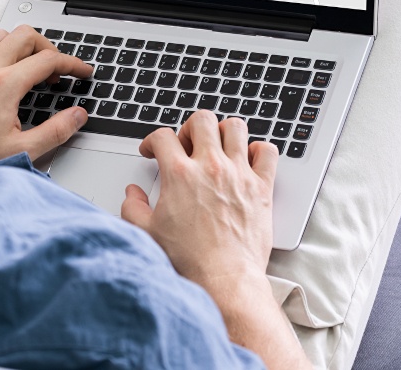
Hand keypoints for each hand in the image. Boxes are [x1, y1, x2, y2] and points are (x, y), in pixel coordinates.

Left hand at [0, 24, 92, 161]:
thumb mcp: (21, 150)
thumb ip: (55, 131)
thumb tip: (77, 115)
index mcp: (4, 86)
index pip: (48, 59)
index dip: (72, 64)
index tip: (82, 72)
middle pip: (27, 35)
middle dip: (49, 48)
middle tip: (58, 71)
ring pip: (4, 34)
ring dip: (24, 45)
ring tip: (34, 68)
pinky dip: (3, 49)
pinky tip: (7, 70)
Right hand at [121, 110, 277, 290]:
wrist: (223, 279)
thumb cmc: (189, 260)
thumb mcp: (146, 233)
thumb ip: (133, 207)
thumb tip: (133, 194)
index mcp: (179, 174)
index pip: (163, 136)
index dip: (152, 140)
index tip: (153, 151)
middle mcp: (210, 167)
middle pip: (201, 120)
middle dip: (189, 128)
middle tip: (186, 145)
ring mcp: (239, 174)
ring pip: (235, 127)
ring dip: (223, 132)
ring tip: (217, 146)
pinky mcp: (262, 188)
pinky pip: (267, 152)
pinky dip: (258, 150)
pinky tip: (247, 160)